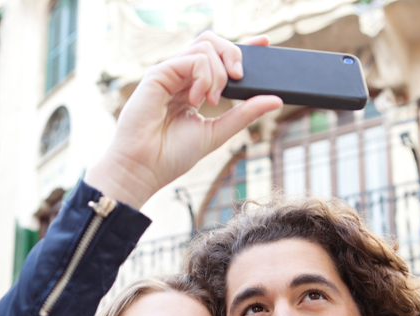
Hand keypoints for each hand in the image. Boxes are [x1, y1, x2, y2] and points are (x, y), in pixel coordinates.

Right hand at [85, 32, 282, 208]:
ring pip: (204, 46)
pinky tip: (197, 99)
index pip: (218, 58)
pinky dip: (203, 77)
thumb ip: (244, 114)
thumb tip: (276, 99)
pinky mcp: (158, 74)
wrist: (144, 168)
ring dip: (218, 72)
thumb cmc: (172, 155)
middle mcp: (179, 77)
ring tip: (212, 100)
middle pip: (212, 43)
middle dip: (233, 54)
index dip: (242, 47)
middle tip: (239, 79)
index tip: (265, 43)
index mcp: (192, 88)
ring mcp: (168, 73)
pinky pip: (192, 59)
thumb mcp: (217, 132)